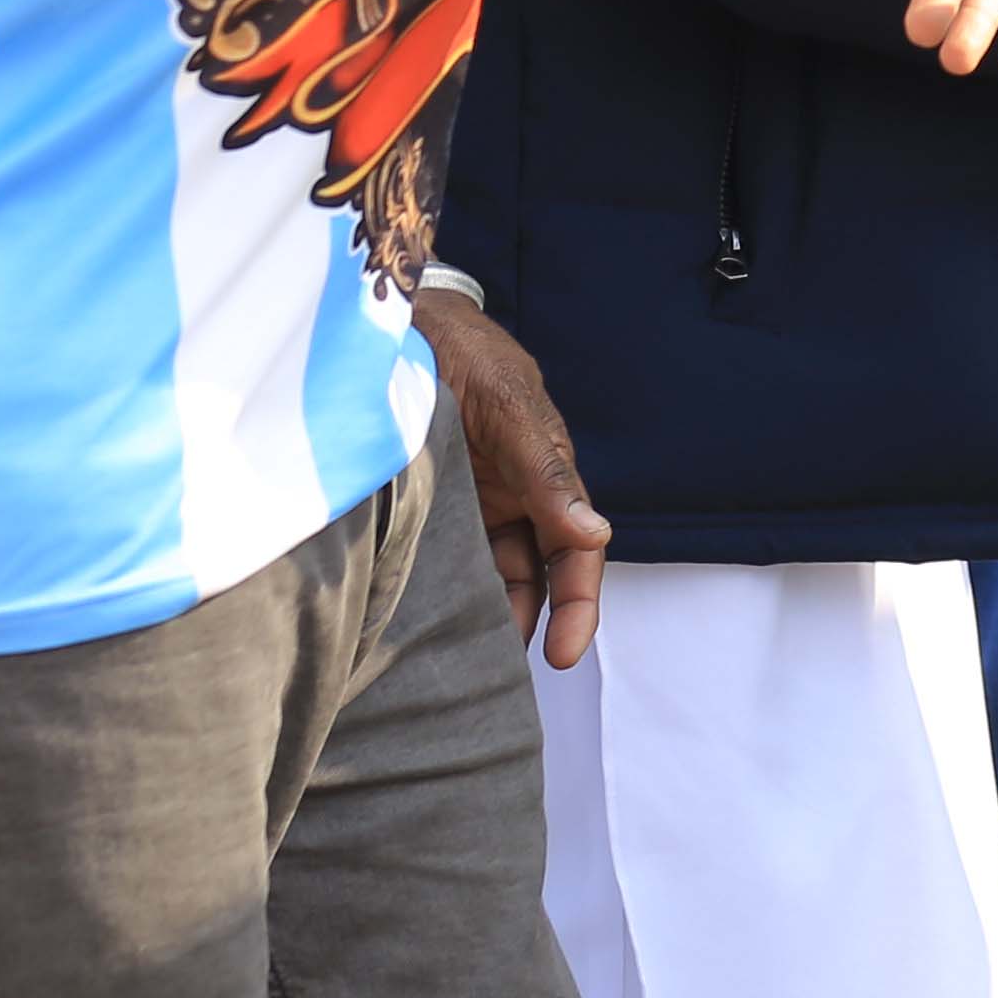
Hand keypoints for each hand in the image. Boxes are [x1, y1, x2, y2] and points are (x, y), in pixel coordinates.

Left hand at [415, 285, 606, 670]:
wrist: (403, 324)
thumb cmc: (468, 353)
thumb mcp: (511, 407)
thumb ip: (547, 471)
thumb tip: (594, 533)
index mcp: (549, 475)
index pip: (574, 554)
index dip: (577, 606)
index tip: (563, 654)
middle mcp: (517, 497)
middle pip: (537, 575)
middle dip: (531, 623)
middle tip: (509, 673)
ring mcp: (473, 503)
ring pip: (490, 574)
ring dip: (485, 611)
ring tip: (461, 657)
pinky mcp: (433, 504)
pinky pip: (444, 557)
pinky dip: (441, 588)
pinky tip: (422, 617)